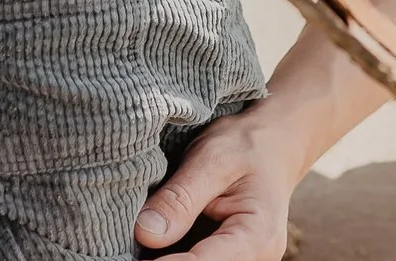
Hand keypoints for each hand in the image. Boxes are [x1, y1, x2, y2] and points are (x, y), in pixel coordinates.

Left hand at [134, 108, 301, 259]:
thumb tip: (145, 233)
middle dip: (159, 260)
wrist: (273, 145)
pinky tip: (146, 245)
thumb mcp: (212, 158)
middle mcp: (254, 259)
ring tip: (133, 244)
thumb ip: (180, 197)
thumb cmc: (246, 145)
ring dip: (161, 257)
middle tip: (122, 249)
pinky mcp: (225, 259)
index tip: (129, 255)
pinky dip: (168, 254)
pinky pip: (195, 260)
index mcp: (256, 237)